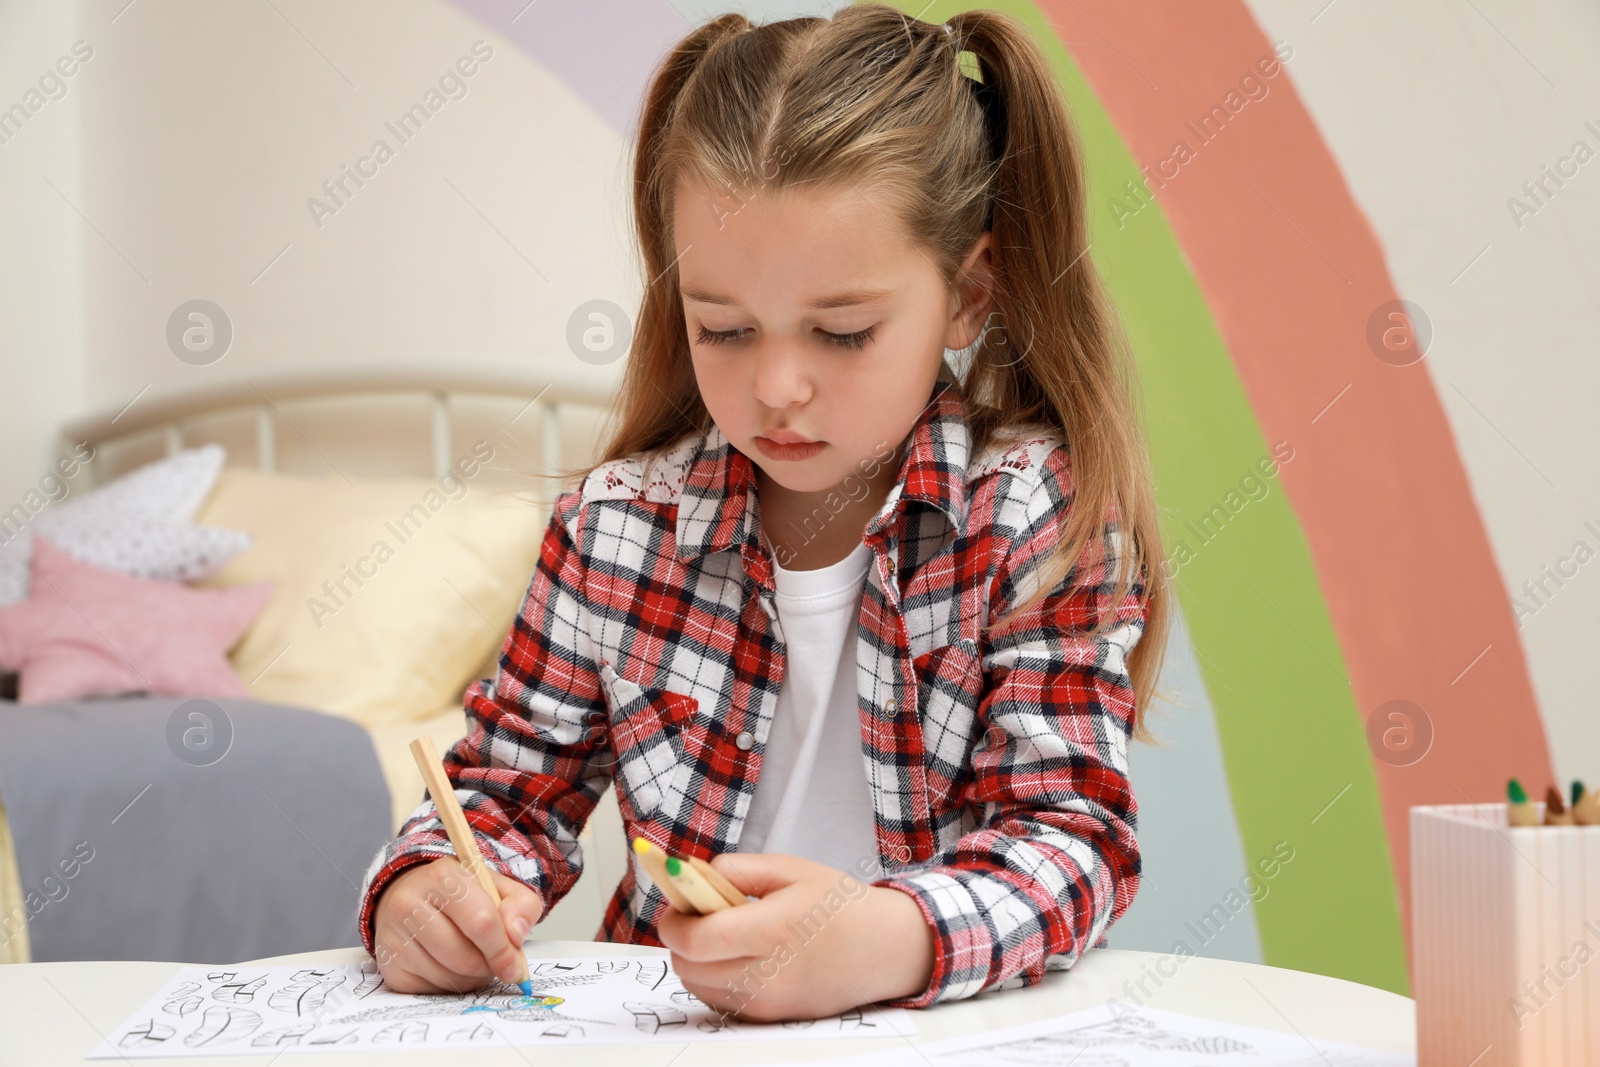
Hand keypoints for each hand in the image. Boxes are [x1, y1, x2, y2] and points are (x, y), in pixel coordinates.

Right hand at [372, 857, 543, 993]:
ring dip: (470, 977)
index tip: (515, 966)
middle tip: (493, 961)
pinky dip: (449, 985)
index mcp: (443, 876)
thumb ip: (521, 906)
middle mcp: (409, 903)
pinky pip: (430, 989)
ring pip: (448, 977)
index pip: (481, 922)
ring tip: (471, 957)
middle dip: (487, 966)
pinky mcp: (388, 964)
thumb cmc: (461, 895)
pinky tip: (449, 965)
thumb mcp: (499, 888)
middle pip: (464, 956)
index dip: (503, 950)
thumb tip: (516, 936)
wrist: (411, 895)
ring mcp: (393, 935)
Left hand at [655, 852, 934, 1021]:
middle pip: (687, 967)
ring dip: (696, 960)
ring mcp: (768, 1003)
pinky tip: (740, 957)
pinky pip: (721, 1001)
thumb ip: (737, 867)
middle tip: (699, 916)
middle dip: (682, 940)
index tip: (677, 903)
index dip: (673, 921)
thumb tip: (693, 874)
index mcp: (771, 930)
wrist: (885, 949)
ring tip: (724, 936)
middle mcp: (766, 974)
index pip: (694, 940)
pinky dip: (716, 980)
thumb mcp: (791, 868)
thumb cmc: (839, 904)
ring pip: (699, 987)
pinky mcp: (772, 1018)